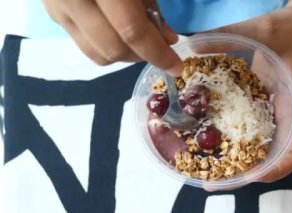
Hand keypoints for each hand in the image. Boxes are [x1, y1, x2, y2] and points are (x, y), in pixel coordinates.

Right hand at [42, 0, 182, 75]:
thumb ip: (152, 8)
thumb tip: (168, 41)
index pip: (131, 30)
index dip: (157, 53)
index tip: (176, 68)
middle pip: (113, 49)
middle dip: (141, 56)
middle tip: (158, 49)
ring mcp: (59, 9)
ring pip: (97, 54)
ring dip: (125, 55)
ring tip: (139, 42)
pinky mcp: (54, 14)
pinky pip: (85, 45)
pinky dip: (107, 47)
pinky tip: (117, 32)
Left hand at [204, 0, 291, 182]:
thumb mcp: (263, 30)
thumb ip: (231, 36)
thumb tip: (193, 44)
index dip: (274, 169)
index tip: (249, 177)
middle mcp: (285, 116)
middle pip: (271, 158)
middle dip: (244, 173)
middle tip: (210, 180)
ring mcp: (274, 113)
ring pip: (260, 147)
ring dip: (238, 161)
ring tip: (206, 166)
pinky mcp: (265, 106)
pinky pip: (251, 129)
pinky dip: (235, 139)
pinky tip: (212, 137)